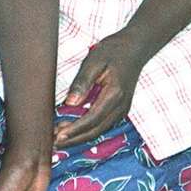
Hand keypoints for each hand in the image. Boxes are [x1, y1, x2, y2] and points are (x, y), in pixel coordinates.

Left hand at [52, 33, 145, 148]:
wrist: (136, 48)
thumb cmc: (114, 51)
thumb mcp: (94, 61)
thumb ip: (82, 82)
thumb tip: (69, 103)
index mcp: (114, 94)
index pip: (92, 119)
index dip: (74, 130)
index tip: (57, 135)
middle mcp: (121, 106)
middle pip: (96, 131)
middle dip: (74, 139)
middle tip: (54, 143)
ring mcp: (122, 109)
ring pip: (100, 131)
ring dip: (80, 137)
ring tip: (60, 138)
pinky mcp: (120, 109)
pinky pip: (103, 125)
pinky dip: (88, 130)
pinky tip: (74, 130)